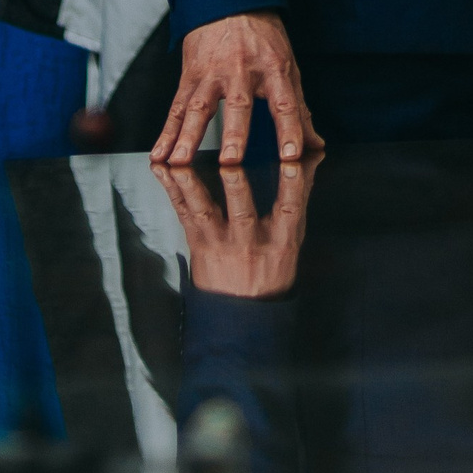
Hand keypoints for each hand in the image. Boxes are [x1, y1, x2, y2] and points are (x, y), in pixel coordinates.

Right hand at [151, 10, 325, 168]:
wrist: (229, 0)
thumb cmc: (262, 38)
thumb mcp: (287, 65)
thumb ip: (299, 110)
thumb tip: (316, 145)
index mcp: (273, 69)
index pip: (285, 104)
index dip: (289, 130)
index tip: (292, 156)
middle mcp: (242, 70)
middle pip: (238, 105)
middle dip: (234, 135)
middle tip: (230, 162)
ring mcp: (212, 74)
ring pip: (199, 108)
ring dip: (188, 137)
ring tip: (180, 162)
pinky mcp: (190, 76)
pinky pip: (177, 107)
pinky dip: (167, 132)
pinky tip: (160, 154)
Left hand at [152, 150, 319, 297]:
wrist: (241, 316)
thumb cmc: (272, 270)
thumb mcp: (294, 238)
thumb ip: (300, 195)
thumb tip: (311, 155)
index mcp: (280, 241)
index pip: (289, 209)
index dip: (292, 185)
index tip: (292, 161)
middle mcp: (249, 243)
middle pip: (242, 213)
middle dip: (235, 188)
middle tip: (229, 165)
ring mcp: (220, 244)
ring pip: (204, 213)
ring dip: (190, 186)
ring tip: (178, 164)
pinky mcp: (198, 244)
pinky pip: (183, 214)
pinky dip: (171, 190)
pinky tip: (161, 170)